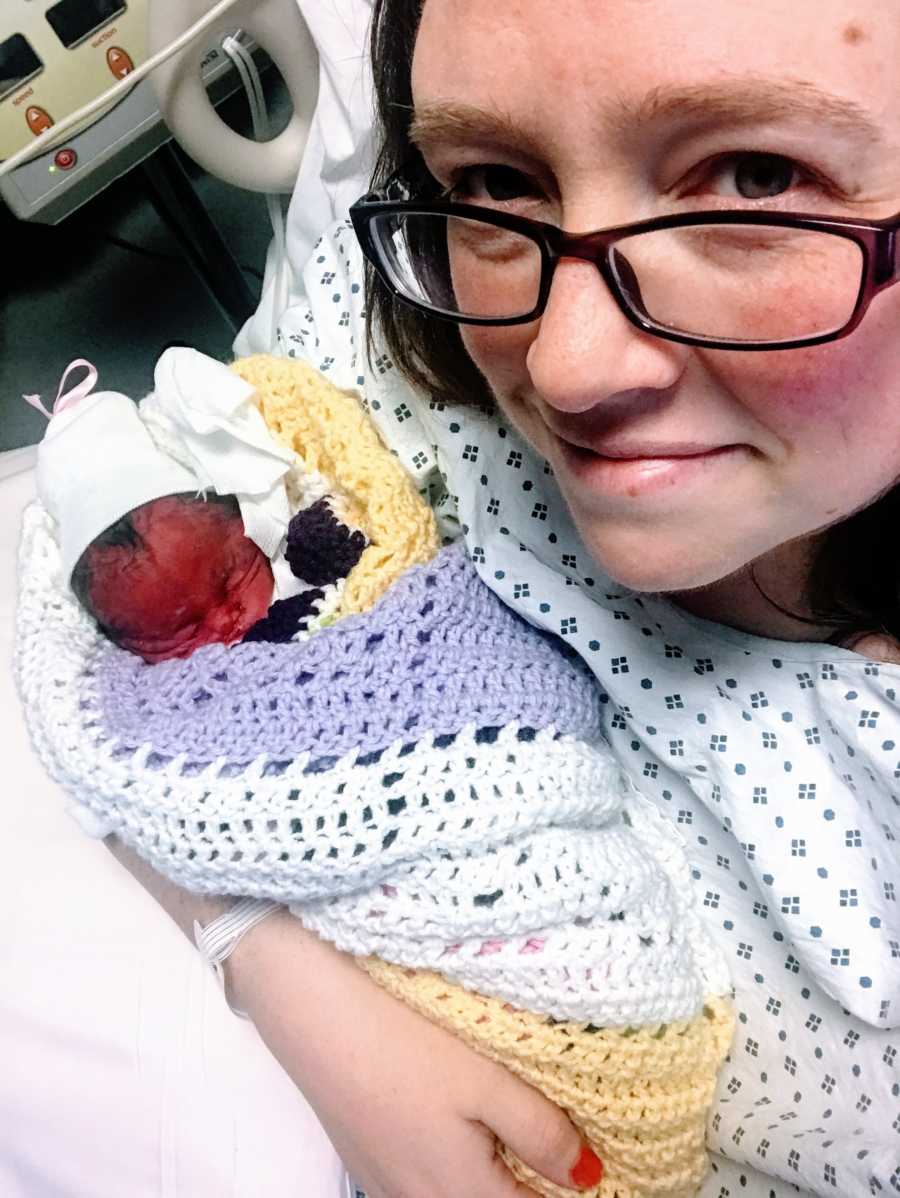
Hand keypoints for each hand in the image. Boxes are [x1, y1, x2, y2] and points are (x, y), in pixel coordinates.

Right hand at [230, 911, 599, 1197]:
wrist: (304, 999)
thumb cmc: (399, 1035)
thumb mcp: (485, 1078)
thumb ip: (539, 1133)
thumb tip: (586, 1176)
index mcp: (457, 1194)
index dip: (569, 1192)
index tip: (598, 1164)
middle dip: (531, 1186)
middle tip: (569, 1145)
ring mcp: (382, 1178)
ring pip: (454, 1195)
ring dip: (492, 1174)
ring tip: (524, 1132)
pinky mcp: (363, 1149)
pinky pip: (423, 1178)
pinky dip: (458, 1163)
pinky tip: (465, 1119)